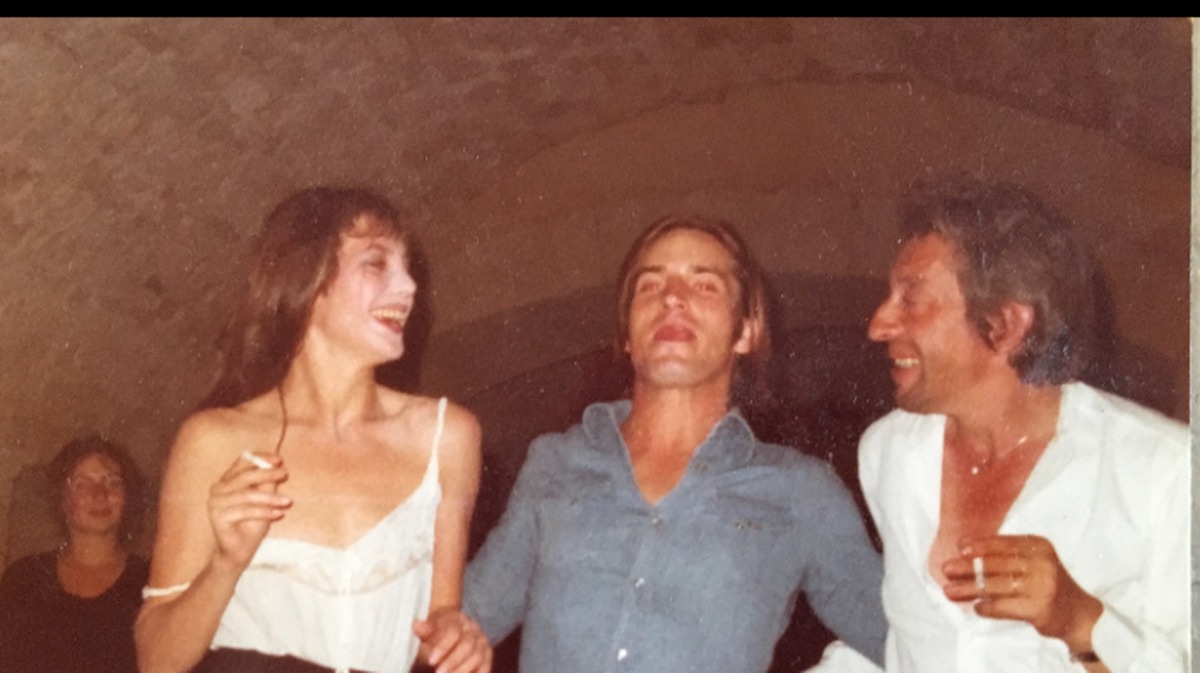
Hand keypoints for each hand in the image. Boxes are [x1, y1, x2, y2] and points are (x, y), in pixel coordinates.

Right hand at [207, 452, 289, 569]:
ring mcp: (215, 503)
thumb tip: (276, 466)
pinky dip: (264, 512)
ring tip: (287, 502)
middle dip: (267, 474)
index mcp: (227, 480)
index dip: (261, 458)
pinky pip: (245, 511)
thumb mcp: (264, 500)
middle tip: (285, 474)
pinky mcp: (217, 517)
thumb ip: (266, 483)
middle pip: (245, 476)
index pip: (242, 461)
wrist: (239, 551)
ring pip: (247, 495)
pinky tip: (278, 515)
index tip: (279, 460)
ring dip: (270, 498)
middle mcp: (218, 489)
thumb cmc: (252, 523)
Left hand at [413, 607, 491, 672]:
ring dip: (462, 670)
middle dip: (452, 662)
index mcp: (459, 620)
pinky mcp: (487, 656)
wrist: (451, 630)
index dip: (443, 648)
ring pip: (477, 657)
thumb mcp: (429, 631)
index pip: (453, 633)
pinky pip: (485, 667)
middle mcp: (474, 630)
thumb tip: (416, 625)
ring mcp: (482, 643)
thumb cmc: (437, 633)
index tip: (431, 661)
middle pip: (467, 645)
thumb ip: (425, 630)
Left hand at [943, 535, 1102, 652]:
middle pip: (996, 564)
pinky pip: (1004, 607)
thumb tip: (964, 550)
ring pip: (996, 586)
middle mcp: (1042, 564)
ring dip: (970, 589)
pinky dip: (987, 607)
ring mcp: (1042, 587)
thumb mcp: (1034, 561)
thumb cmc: (1046, 584)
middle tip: (946, 570)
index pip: (1004, 543)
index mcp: (1039, 546)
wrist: (1078, 614)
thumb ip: (1006, 555)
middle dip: (968, 568)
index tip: (959, 548)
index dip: (980, 546)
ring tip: (950, 591)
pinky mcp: (1040, 609)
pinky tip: (976, 607)